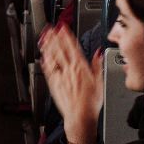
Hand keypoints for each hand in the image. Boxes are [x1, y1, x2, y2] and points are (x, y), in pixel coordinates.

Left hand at [40, 25, 103, 143]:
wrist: (80, 116)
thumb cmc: (91, 102)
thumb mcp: (99, 81)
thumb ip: (97, 65)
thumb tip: (98, 53)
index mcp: (81, 67)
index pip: (72, 46)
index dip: (66, 35)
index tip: (62, 27)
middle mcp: (69, 70)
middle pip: (60, 49)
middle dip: (54, 37)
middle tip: (49, 28)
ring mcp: (60, 77)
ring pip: (53, 58)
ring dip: (48, 46)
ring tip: (44, 37)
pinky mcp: (54, 85)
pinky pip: (48, 70)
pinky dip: (46, 62)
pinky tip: (43, 56)